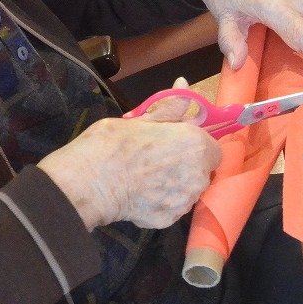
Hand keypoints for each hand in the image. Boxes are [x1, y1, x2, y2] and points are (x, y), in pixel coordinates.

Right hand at [38, 79, 220, 229]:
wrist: (89, 182)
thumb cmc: (114, 143)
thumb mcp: (143, 118)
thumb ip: (171, 106)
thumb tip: (184, 83)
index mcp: (196, 145)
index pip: (213, 148)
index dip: (196, 145)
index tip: (177, 143)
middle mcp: (198, 175)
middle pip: (202, 171)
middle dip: (186, 166)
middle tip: (158, 159)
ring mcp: (184, 201)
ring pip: (188, 191)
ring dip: (175, 184)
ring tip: (147, 177)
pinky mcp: (169, 220)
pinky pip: (172, 207)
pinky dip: (161, 201)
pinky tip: (141, 193)